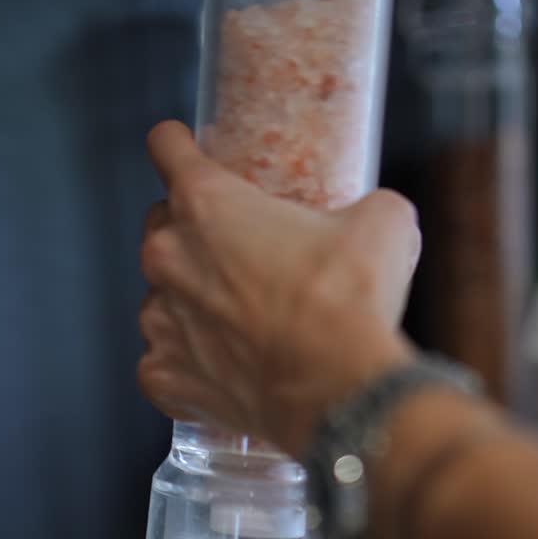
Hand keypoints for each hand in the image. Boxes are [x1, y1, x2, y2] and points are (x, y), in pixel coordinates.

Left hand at [138, 121, 420, 456]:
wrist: (338, 391)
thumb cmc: (348, 303)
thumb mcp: (378, 222)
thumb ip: (358, 206)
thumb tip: (371, 216)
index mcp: (205, 203)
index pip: (166, 147)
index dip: (179, 147)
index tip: (186, 153)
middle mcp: (168, 259)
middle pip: (160, 228)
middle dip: (192, 236)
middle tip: (238, 255)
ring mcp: (159, 322)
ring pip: (161, 300)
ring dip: (191, 305)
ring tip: (240, 322)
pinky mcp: (163, 377)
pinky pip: (162, 365)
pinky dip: (187, 367)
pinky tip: (220, 370)